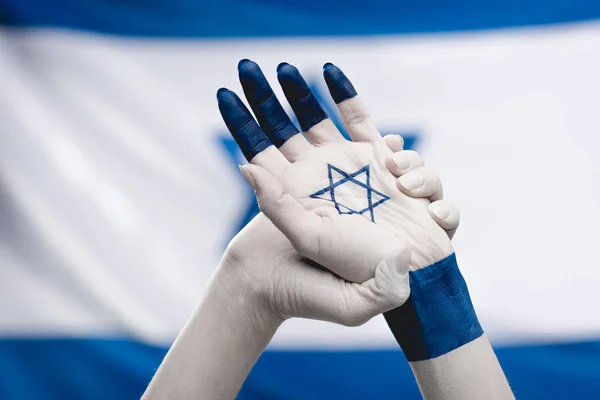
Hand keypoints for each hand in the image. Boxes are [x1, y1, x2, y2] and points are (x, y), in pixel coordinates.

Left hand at [219, 60, 453, 282]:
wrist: (409, 276)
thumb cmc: (358, 265)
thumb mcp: (310, 237)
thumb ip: (277, 203)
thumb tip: (244, 165)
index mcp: (297, 192)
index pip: (260, 150)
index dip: (241, 122)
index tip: (224, 93)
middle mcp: (319, 173)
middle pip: (284, 125)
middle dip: (266, 96)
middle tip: (247, 66)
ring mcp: (348, 162)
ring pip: (318, 116)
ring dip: (306, 97)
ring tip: (371, 160)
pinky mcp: (380, 159)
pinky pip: (359, 117)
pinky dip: (344, 93)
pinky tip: (331, 72)